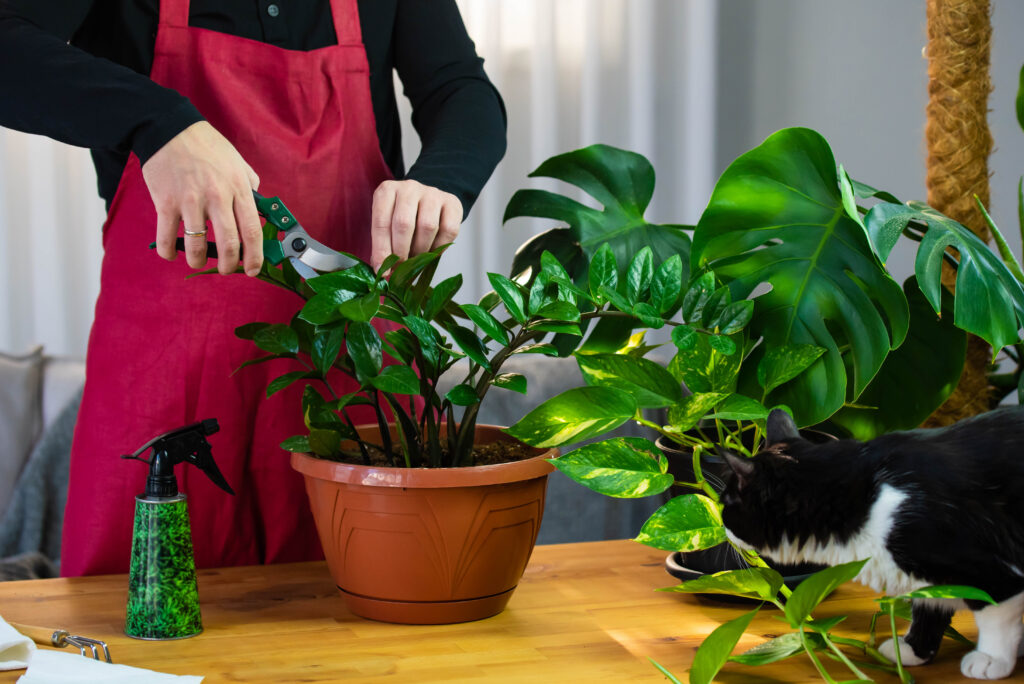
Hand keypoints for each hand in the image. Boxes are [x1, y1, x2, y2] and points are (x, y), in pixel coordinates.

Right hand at [143, 121, 262, 275]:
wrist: (169, 128)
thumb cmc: (207, 146)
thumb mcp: (237, 162)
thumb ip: (249, 185)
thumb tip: (257, 207)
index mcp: (238, 188)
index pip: (252, 230)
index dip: (254, 256)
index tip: (252, 269)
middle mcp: (217, 196)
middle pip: (229, 243)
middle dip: (228, 265)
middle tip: (225, 269)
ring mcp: (190, 200)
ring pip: (197, 244)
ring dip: (197, 260)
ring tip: (197, 261)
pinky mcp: (166, 202)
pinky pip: (167, 237)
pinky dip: (169, 251)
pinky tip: (172, 253)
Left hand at [370, 180, 462, 270]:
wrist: (428, 201)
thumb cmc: (404, 215)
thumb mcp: (388, 224)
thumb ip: (383, 243)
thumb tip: (381, 269)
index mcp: (387, 191)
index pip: (381, 222)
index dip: (381, 250)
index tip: (382, 269)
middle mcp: (409, 188)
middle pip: (404, 224)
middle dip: (401, 252)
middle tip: (401, 267)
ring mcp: (432, 193)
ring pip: (427, 227)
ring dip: (421, 250)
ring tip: (416, 260)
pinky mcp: (452, 202)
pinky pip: (448, 230)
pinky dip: (440, 247)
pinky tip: (432, 252)